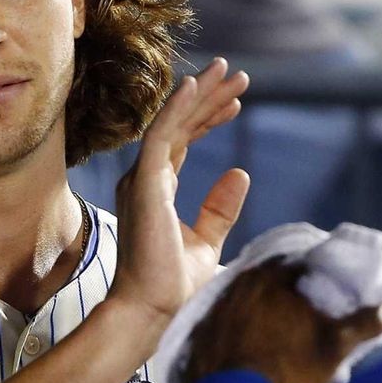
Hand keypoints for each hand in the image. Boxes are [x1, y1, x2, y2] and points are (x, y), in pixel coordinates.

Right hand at [107, 58, 250, 326]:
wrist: (151, 311)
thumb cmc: (172, 285)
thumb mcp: (206, 241)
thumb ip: (219, 209)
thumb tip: (240, 172)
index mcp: (156, 189)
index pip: (182, 141)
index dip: (207, 118)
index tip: (235, 102)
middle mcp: (144, 178)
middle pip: (178, 125)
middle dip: (207, 97)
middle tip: (237, 74)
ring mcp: (141, 178)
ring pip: (171, 123)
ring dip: (199, 94)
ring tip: (228, 70)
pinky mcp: (144, 183)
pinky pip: (159, 135)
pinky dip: (176, 109)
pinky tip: (194, 86)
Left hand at [181, 258, 381, 382]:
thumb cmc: (288, 372)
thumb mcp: (334, 349)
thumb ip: (366, 322)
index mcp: (274, 276)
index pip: (299, 261)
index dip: (316, 272)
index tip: (326, 285)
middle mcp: (240, 281)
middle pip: (270, 275)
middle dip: (287, 285)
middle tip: (304, 304)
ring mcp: (216, 303)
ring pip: (246, 294)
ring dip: (262, 302)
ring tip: (280, 323)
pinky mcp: (200, 327)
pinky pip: (225, 314)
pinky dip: (238, 320)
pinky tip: (250, 337)